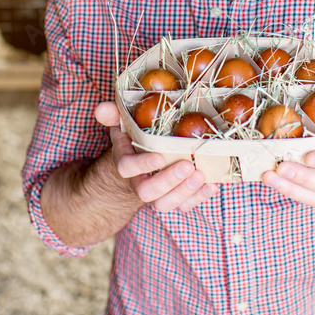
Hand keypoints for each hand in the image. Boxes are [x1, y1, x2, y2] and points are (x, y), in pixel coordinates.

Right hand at [95, 101, 217, 212]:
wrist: (142, 162)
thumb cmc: (135, 138)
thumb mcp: (123, 123)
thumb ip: (113, 115)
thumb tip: (102, 108)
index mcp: (126, 162)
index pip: (127, 168)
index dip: (142, 165)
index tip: (159, 156)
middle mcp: (140, 182)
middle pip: (148, 192)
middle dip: (168, 181)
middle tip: (187, 166)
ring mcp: (158, 194)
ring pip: (166, 204)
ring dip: (185, 192)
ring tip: (201, 175)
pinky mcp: (175, 198)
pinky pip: (185, 206)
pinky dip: (199, 198)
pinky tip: (213, 185)